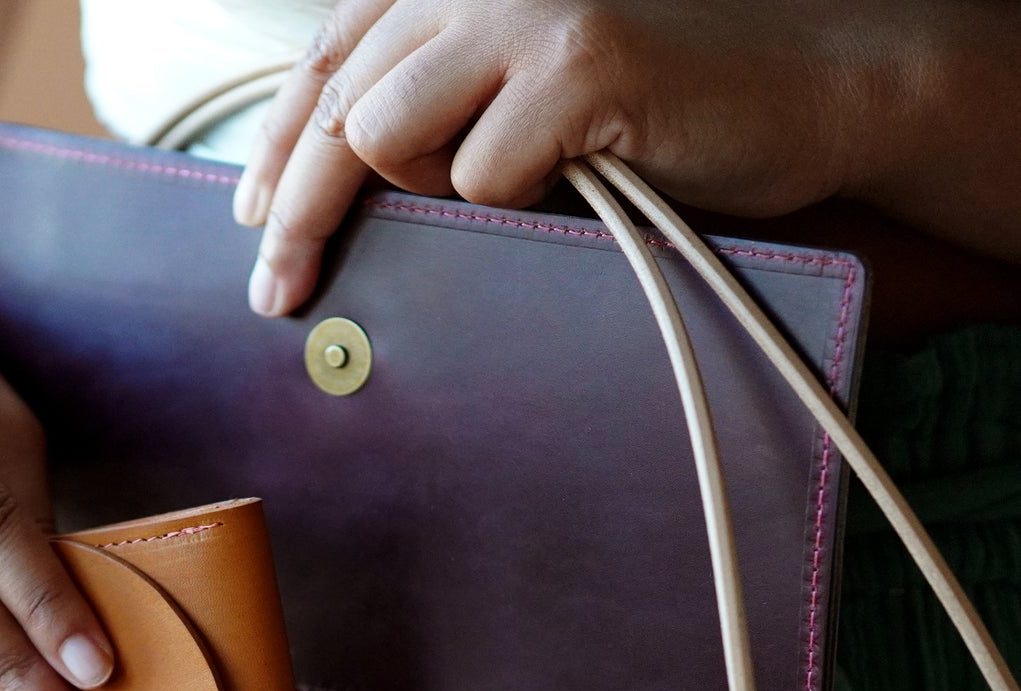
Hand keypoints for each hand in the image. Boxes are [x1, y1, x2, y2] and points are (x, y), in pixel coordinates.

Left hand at [234, 0, 922, 314]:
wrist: (807, 87)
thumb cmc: (658, 109)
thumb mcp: (528, 95)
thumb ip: (444, 108)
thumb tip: (343, 180)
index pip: (332, 54)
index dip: (278, 143)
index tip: (250, 219)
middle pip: (339, 102)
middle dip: (294, 211)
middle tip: (274, 295)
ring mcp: (532, 11)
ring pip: (387, 130)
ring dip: (418, 197)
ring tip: (497, 199)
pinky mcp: (583, 62)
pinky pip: (484, 172)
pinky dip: (508, 203)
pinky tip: (564, 188)